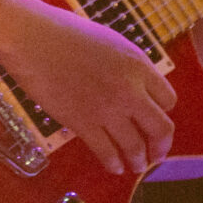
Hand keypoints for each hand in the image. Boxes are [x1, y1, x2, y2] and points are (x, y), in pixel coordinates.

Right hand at [0, 1, 176, 175]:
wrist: (33, 41)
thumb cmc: (68, 34)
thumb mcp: (112, 44)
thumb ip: (129, 67)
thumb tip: (136, 86)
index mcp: (139, 66)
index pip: (168, 100)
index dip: (163, 113)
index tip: (156, 120)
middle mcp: (130, 90)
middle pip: (160, 128)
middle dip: (161, 146)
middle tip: (156, 154)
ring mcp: (107, 109)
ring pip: (134, 145)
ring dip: (138, 160)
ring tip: (136, 166)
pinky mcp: (83, 123)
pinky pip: (106, 151)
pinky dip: (113, 163)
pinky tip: (114, 167)